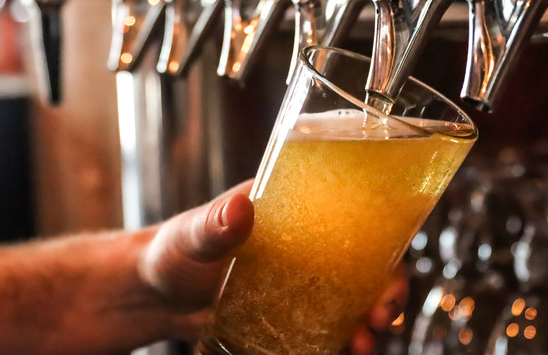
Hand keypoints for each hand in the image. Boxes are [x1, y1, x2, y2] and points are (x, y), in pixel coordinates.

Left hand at [138, 179, 408, 352]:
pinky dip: (341, 339)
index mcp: (291, 210)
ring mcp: (302, 281)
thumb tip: (240, 207)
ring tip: (362, 342)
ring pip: (352, 297)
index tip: (391, 264)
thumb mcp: (194, 234)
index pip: (349, 214)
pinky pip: (327, 324)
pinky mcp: (291, 312)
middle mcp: (306, 244)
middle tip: (381, 315)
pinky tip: (343, 350)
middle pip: (364, 262)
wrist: (156, 295)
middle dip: (385, 289)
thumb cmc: (174, 251)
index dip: (381, 237)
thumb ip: (215, 223)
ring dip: (368, 320)